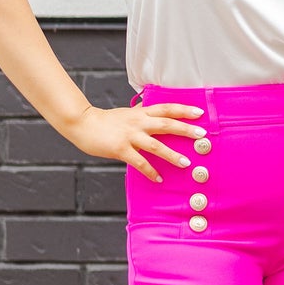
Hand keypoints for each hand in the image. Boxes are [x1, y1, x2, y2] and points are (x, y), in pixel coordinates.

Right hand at [62, 102, 206, 181]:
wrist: (82, 123)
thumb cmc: (105, 120)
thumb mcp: (125, 112)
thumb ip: (139, 111)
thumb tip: (147, 106)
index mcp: (141, 113)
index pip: (166, 108)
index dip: (183, 109)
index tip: (199, 112)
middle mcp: (138, 122)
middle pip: (166, 124)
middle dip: (185, 129)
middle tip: (201, 135)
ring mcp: (130, 136)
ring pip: (155, 145)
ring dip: (172, 154)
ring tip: (186, 163)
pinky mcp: (121, 149)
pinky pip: (139, 162)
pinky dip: (150, 171)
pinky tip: (158, 178)